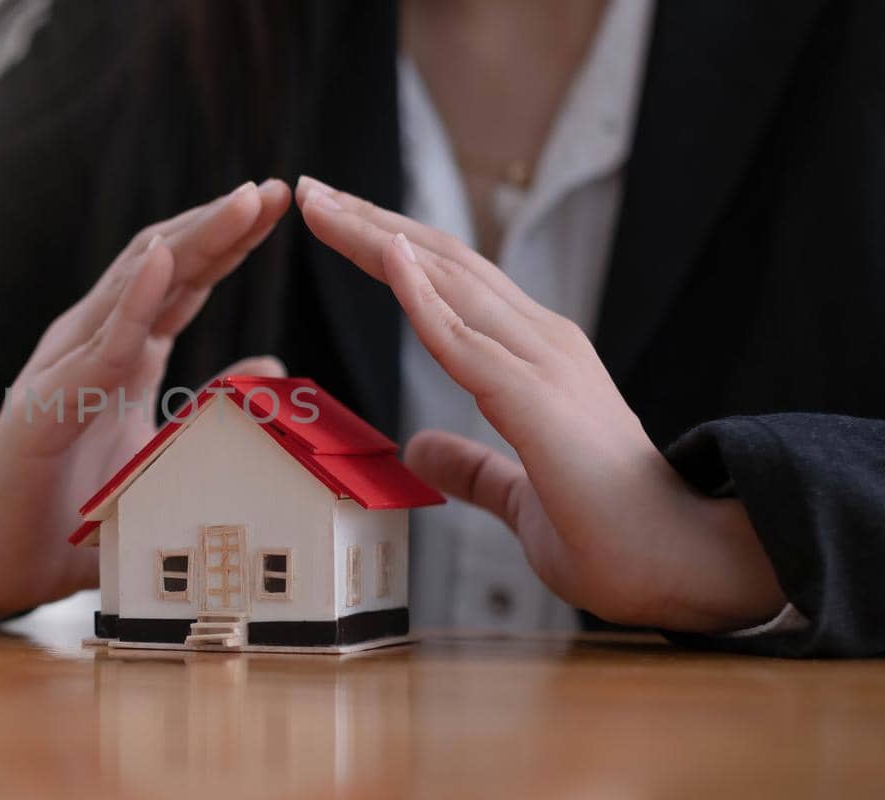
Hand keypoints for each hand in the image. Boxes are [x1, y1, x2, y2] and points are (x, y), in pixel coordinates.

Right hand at [0, 180, 291, 616]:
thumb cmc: (67, 515)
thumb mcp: (160, 457)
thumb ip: (208, 410)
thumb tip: (273, 367)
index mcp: (119, 355)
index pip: (181, 282)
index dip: (227, 240)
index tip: (278, 202)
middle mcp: (89, 346)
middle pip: (161, 267)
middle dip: (219, 224)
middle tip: (276, 189)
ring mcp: (63, 368)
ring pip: (132, 288)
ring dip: (190, 242)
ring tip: (241, 204)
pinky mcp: (46, 406)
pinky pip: (99, 347)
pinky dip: (133, 300)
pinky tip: (164, 261)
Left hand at [296, 175, 785, 632]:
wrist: (687, 565)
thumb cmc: (614, 536)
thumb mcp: (520, 495)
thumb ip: (474, 469)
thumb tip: (420, 450)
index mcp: (537, 359)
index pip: (451, 285)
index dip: (392, 249)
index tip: (335, 221)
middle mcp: (542, 342)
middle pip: (442, 263)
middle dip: (372, 224)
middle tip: (312, 190)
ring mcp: (543, 363)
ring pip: (446, 281)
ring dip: (379, 239)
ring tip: (321, 202)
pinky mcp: (536, 398)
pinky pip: (464, 338)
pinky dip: (421, 294)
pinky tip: (386, 255)